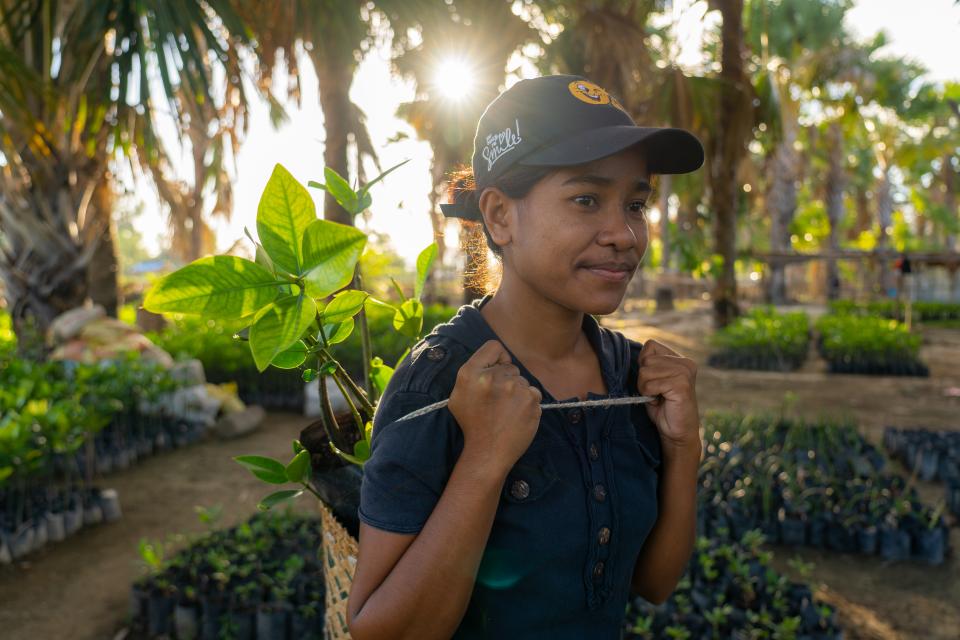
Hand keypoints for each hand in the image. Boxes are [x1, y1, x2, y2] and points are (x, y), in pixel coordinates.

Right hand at [447, 340, 542, 475]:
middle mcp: (493, 377)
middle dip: (505, 379)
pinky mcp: (531, 400)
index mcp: (471, 373)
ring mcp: (515, 389)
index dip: (496, 358)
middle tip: (496, 401)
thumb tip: (493, 359)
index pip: (493, 346)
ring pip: (522, 381)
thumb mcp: (459, 393)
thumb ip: (473, 370)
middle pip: (510, 366)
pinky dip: (527, 403)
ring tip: (506, 411)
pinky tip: (516, 416)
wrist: (488, 452)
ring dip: (517, 393)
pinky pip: (533, 393)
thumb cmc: (473, 423)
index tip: (495, 371)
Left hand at [636, 339, 700, 455]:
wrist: (677, 432)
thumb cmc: (663, 408)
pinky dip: (649, 395)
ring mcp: (685, 372)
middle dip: (644, 379)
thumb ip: (648, 365)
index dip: (644, 364)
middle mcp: (685, 362)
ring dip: (646, 388)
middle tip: (657, 393)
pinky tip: (661, 401)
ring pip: (645, 372)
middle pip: (646, 360)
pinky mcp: (681, 385)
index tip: (654, 381)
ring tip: (659, 397)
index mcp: (680, 359)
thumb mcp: (653, 381)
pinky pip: (650, 384)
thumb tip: (633, 353)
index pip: (650, 345)